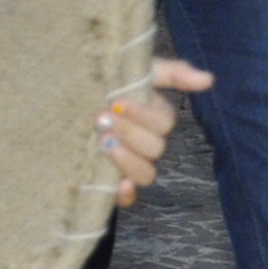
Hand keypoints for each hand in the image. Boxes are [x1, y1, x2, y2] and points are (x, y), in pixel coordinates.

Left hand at [102, 58, 212, 204]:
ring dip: (128, 160)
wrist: (59, 97)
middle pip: (155, 148)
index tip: (116, 102)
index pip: (163, 123)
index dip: (143, 115)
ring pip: (146, 174)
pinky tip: (118, 184)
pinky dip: (126, 193)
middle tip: (101, 119)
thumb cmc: (101, 82)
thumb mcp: (134, 70)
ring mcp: (129, 165)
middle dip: (130, 133)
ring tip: (102, 144)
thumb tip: (209, 79)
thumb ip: (172, 72)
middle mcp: (144, 144)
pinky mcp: (111, 184)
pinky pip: (129, 198)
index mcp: (153, 118)